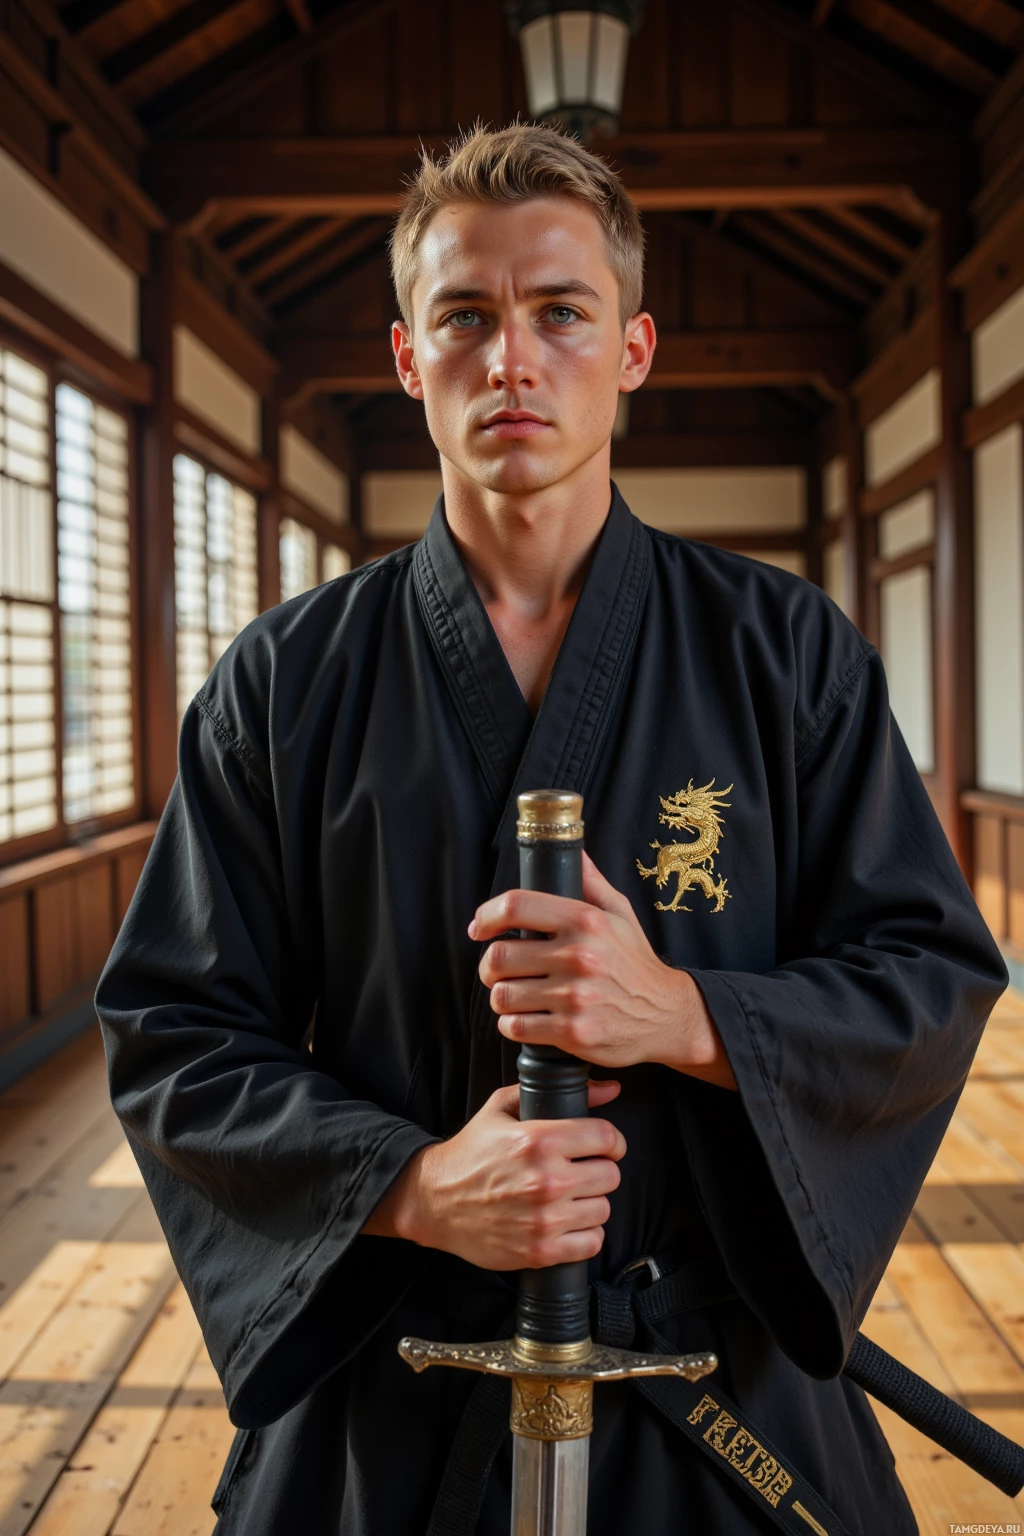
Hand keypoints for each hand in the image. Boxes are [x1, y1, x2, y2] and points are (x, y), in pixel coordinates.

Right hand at [362, 1081, 624, 1267]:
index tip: (605, 1147)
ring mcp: (544, 1219)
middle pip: (610, 1176)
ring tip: (571, 1197)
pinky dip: (584, 1235)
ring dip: (591, 1203)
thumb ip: (555, 1093)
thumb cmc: (470, 1153)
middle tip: (582, 1172)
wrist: (435, 1200)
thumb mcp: (503, 1108)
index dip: (611, 1141)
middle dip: (599, 1171)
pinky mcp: (540, 1250)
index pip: (607, 1137)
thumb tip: (609, 1088)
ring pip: (603, 1209)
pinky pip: (591, 1243)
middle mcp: (546, 1180)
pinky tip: (567, 1223)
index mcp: (539, 1140)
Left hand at [470, 851, 735, 1089]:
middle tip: (500, 971)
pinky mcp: (573, 1032)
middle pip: (499, 956)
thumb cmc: (636, 963)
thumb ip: (590, 882)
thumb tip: (572, 850)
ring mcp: (575, 997)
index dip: (487, 915)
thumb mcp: (620, 913)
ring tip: (516, 997)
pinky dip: (513, 1025)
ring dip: (502, 998)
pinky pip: (515, 1027)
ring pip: (502, 995)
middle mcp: (579, 956)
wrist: (666, 1015)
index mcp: (586, 921)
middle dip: (490, 966)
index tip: (479, 927)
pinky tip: (527, 1020)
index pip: (516, 905)